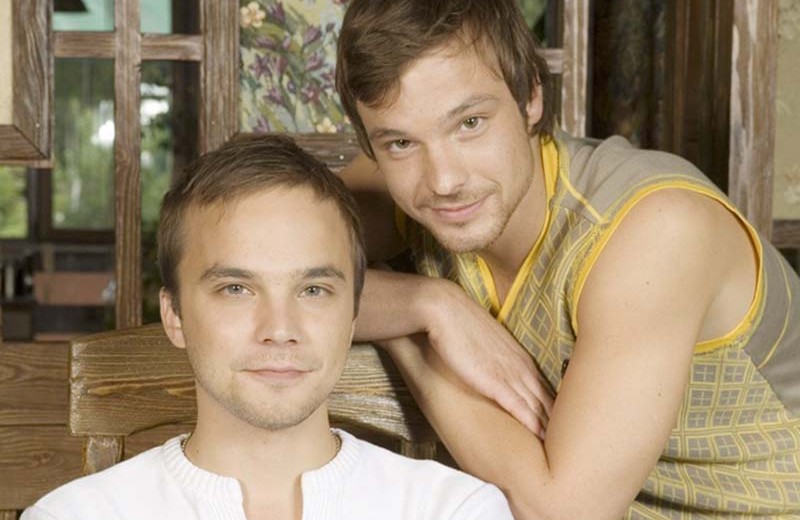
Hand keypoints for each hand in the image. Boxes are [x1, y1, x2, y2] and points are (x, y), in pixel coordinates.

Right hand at [424, 280, 553, 437]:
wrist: (447, 310)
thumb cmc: (462, 322)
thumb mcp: (487, 340)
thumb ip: (497, 355)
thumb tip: (493, 363)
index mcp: (520, 357)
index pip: (544, 387)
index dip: (554, 407)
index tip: (560, 424)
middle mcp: (520, 366)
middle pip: (547, 399)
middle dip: (558, 420)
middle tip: (569, 439)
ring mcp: (509, 374)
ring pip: (537, 406)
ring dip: (549, 426)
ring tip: (560, 445)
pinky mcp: (494, 382)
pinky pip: (519, 407)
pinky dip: (532, 423)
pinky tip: (540, 436)